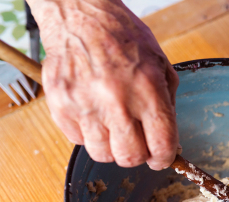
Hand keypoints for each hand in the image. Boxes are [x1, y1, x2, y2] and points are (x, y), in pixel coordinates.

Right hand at [30, 0, 178, 169]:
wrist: (81, 15)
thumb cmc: (123, 38)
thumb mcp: (160, 64)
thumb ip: (167, 104)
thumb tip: (167, 140)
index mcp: (147, 89)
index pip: (161, 144)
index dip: (164, 158)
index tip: (161, 157)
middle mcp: (116, 100)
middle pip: (130, 157)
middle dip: (138, 155)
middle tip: (137, 142)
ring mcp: (85, 104)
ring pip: (103, 155)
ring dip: (112, 146)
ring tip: (113, 126)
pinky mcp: (61, 105)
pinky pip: (78, 140)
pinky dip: (88, 134)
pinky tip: (94, 113)